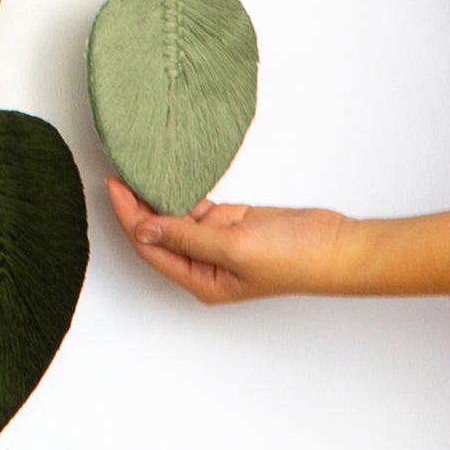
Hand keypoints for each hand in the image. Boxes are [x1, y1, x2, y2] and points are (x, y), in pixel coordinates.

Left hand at [106, 177, 359, 303]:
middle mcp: (204, 265)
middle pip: (157, 233)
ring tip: (138, 169)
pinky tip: (169, 176)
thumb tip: (142, 229)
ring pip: (176, 218)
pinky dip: (183, 193)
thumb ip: (186, 237)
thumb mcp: (232, 247)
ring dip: (158, 197)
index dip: (128, 217)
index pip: (149, 246)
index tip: (114, 186)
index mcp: (200, 280)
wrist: (335, 246)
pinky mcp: (232, 225)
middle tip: (119, 172)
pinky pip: (198, 208)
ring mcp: (218, 244)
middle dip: (136, 206)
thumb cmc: (293, 258)